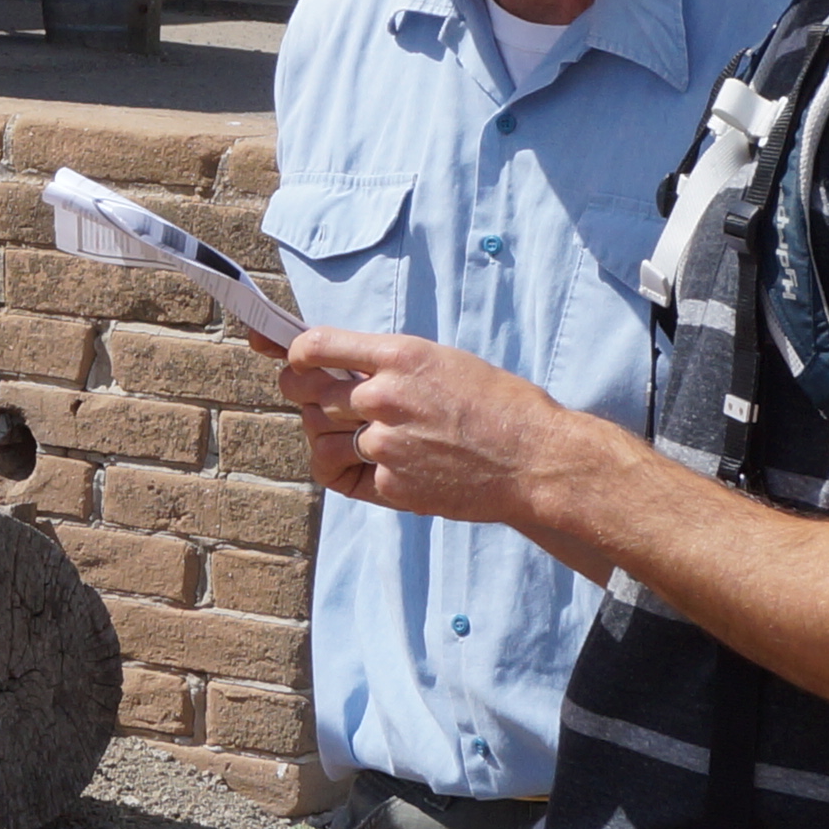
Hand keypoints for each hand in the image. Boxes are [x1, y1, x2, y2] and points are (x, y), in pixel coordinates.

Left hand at [282, 328, 614, 568]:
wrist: (535, 458)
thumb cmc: (500, 405)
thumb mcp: (443, 362)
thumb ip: (390, 365)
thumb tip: (343, 367)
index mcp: (400, 356)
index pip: (315, 345)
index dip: (294, 354)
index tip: (295, 360)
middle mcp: (384, 396)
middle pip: (308, 392)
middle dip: (304, 396)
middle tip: (314, 402)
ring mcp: (385, 443)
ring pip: (318, 437)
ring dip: (322, 436)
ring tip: (342, 437)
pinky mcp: (391, 483)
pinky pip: (343, 475)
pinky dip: (350, 470)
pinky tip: (369, 466)